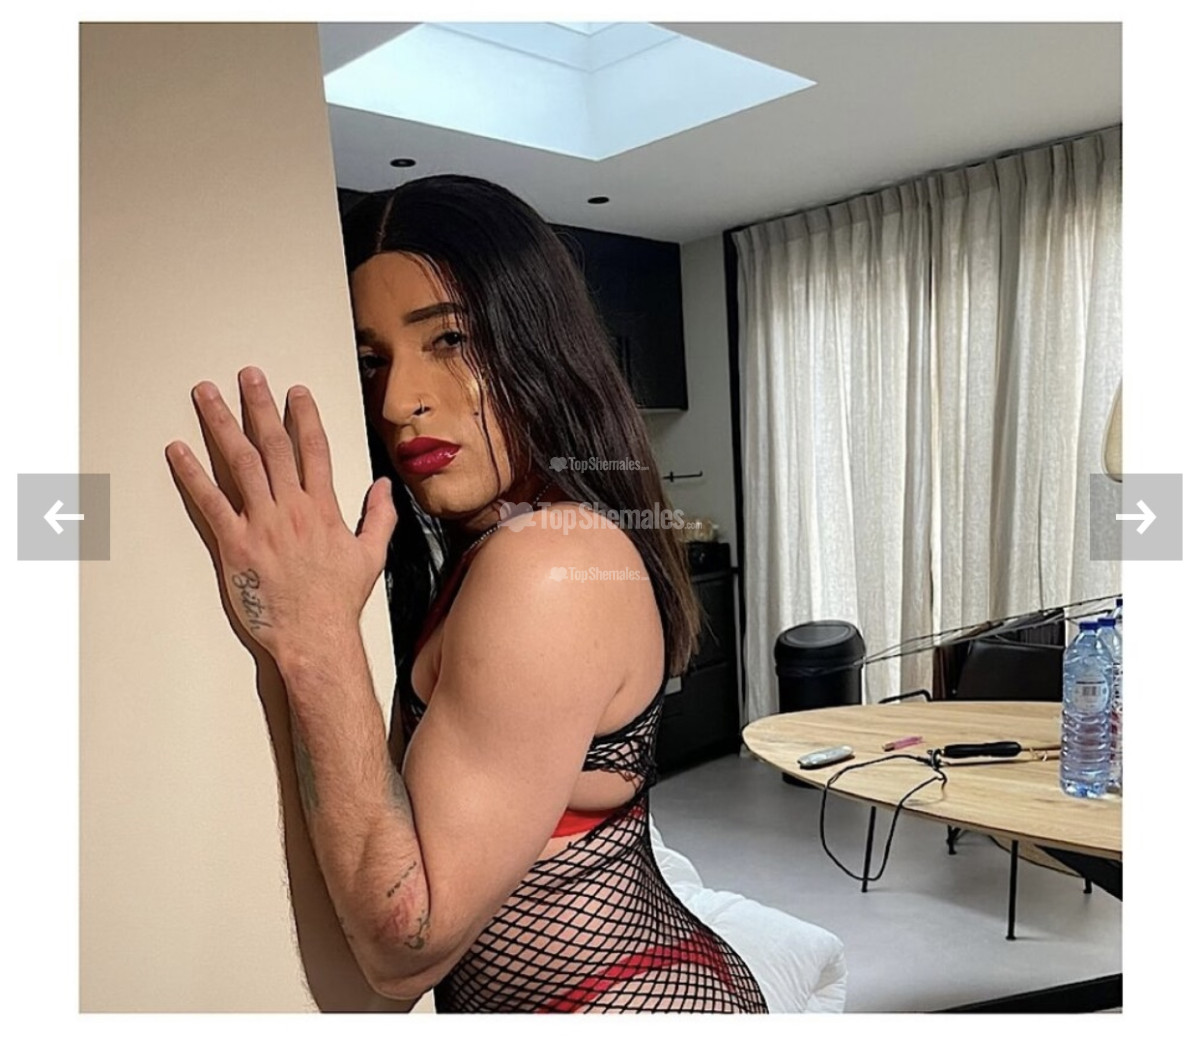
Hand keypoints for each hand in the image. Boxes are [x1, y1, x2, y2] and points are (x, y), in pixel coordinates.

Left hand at [165, 366, 396, 664]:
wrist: (314, 636)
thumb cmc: (339, 601)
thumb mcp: (372, 556)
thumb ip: (379, 517)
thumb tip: (382, 487)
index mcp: (323, 509)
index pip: (313, 450)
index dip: (304, 416)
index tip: (296, 391)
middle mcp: (292, 509)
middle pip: (273, 445)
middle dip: (260, 406)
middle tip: (248, 376)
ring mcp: (262, 524)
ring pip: (239, 463)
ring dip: (222, 425)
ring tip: (207, 396)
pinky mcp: (235, 544)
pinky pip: (210, 502)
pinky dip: (193, 474)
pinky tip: (179, 451)